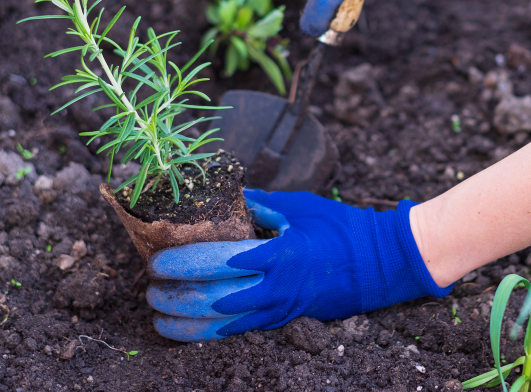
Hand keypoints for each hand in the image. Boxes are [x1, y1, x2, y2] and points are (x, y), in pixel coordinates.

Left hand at [146, 189, 451, 341]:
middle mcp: (272, 288)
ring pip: (219, 327)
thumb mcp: (299, 207)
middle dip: (174, 297)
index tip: (158, 260)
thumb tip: (228, 197)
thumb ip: (260, 204)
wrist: (379, 264)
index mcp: (275, 255)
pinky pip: (237, 332)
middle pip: (209, 301)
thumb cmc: (341, 230)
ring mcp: (277, 310)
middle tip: (150, 288)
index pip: (215, 262)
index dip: (182, 263)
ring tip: (160, 315)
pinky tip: (189, 330)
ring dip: (184, 323)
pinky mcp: (283, 322)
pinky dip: (208, 334)